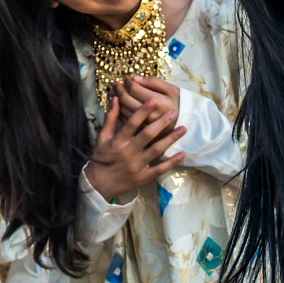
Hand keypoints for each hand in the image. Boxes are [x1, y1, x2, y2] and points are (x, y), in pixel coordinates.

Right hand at [85, 77, 187, 200]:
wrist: (100, 184)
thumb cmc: (101, 158)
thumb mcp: (102, 138)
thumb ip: (110, 118)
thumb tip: (116, 98)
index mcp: (118, 141)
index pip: (132, 123)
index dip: (143, 111)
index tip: (153, 100)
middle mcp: (129, 152)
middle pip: (147, 135)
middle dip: (161, 122)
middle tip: (174, 112)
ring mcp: (138, 165)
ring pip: (157, 150)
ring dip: (171, 139)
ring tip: (183, 128)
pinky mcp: (145, 176)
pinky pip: (160, 169)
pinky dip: (172, 162)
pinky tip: (183, 153)